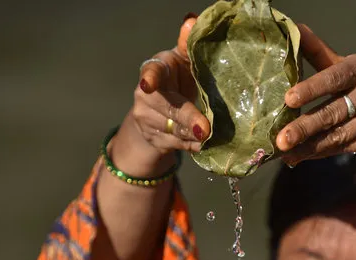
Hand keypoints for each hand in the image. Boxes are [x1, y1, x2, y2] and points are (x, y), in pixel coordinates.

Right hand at [115, 15, 209, 167]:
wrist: (156, 114)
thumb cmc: (177, 80)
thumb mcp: (183, 61)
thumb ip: (188, 44)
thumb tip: (192, 19)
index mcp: (156, 69)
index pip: (151, 72)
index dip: (150, 78)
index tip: (148, 85)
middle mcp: (145, 95)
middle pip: (169, 107)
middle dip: (188, 117)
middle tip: (205, 128)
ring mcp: (147, 119)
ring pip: (174, 129)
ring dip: (194, 133)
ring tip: (210, 134)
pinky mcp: (154, 139)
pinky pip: (176, 144)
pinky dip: (192, 145)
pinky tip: (204, 145)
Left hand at [276, 25, 355, 165]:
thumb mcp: (348, 67)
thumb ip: (320, 53)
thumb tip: (295, 30)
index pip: (334, 77)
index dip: (311, 89)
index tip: (289, 99)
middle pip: (333, 112)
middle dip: (305, 128)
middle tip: (281, 139)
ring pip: (336, 136)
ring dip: (308, 147)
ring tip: (285, 153)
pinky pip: (341, 148)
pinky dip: (319, 153)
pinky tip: (301, 156)